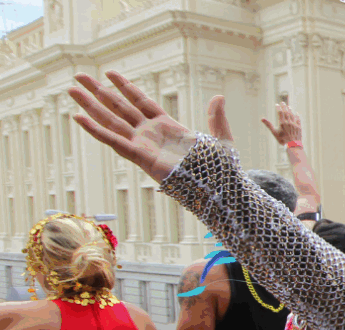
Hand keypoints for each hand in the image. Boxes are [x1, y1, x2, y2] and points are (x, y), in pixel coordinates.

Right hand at [68, 71, 229, 182]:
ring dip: (91, 106)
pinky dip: (96, 131)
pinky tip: (79, 118)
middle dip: (99, 91)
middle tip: (78, 75)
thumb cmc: (222, 170)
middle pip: (119, 107)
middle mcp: (151, 134)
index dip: (125, 87)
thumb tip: (219, 97)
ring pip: (111, 121)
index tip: (109, 72)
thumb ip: (216, 118)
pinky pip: (115, 142)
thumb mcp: (221, 137)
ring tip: (71, 90)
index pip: (141, 101)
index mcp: (168, 126)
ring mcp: (144, 145)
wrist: (221, 189)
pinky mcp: (141, 158)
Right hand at [261, 102, 302, 145]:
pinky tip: (296, 113)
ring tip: (288, 107)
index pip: (280, 112)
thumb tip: (262, 119)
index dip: (278, 108)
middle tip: (282, 102)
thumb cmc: (282, 140)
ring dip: (290, 110)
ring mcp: (294, 124)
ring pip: (292, 115)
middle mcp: (288, 122)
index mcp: (282, 123)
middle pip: (286, 112)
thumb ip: (268, 124)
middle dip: (284, 106)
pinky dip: (297, 116)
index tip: (276, 104)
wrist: (292, 145)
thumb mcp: (274, 132)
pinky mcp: (299, 127)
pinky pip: (298, 120)